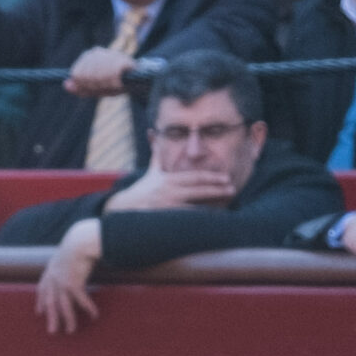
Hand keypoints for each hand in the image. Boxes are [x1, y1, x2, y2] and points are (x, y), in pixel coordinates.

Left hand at [34, 218, 102, 334]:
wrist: (80, 240)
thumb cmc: (78, 242)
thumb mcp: (68, 251)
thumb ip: (68, 260)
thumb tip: (75, 261)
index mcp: (51, 269)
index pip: (42, 288)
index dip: (41, 301)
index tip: (39, 311)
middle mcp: (54, 278)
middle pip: (51, 302)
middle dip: (51, 317)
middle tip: (52, 331)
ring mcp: (62, 282)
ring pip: (64, 306)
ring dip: (68, 319)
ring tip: (71, 331)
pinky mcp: (73, 284)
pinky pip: (81, 300)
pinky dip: (88, 308)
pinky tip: (93, 315)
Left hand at [65, 45, 137, 98]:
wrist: (140, 79)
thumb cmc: (115, 84)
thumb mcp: (95, 89)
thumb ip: (80, 88)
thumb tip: (65, 84)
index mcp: (88, 56)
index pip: (76, 73)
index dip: (83, 85)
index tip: (95, 87)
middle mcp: (95, 51)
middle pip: (82, 75)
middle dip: (92, 85)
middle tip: (106, 85)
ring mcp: (106, 54)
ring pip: (93, 76)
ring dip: (102, 85)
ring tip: (113, 83)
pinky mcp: (118, 60)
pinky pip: (106, 76)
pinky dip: (111, 83)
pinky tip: (117, 82)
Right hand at [103, 164, 234, 211]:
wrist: (123, 209)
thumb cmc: (141, 190)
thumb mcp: (151, 172)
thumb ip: (157, 156)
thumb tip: (155, 136)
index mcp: (169, 180)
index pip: (195, 177)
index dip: (211, 177)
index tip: (225, 177)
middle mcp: (169, 191)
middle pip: (198, 189)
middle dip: (217, 188)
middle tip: (232, 188)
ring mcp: (167, 206)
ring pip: (195, 204)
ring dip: (211, 204)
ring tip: (226, 203)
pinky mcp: (165, 218)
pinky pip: (186, 218)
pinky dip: (199, 218)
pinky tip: (211, 219)